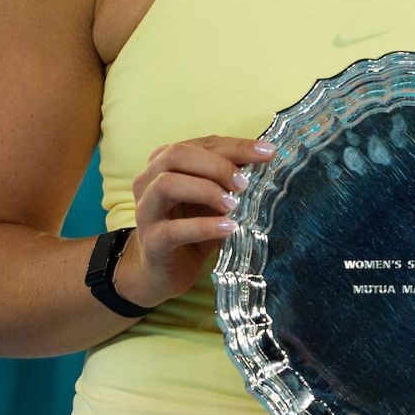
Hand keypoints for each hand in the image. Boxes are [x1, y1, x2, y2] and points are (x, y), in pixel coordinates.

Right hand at [117, 136, 276, 307]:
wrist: (166, 271)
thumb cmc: (193, 227)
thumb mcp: (214, 198)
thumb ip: (229, 178)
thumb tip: (265, 159)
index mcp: (165, 162)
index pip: (203, 143)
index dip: (237, 146)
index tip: (268, 152)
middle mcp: (149, 181)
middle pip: (177, 155)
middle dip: (216, 165)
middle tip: (244, 184)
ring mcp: (146, 211)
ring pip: (166, 184)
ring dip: (205, 190)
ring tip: (233, 205)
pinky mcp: (151, 241)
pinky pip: (173, 229)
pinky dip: (204, 226)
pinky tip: (228, 228)